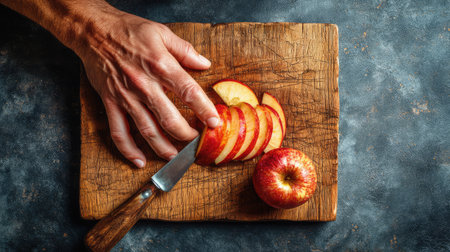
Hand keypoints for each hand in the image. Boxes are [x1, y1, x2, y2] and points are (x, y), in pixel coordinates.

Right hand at [76, 10, 217, 167]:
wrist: (94, 31)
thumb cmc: (128, 30)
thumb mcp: (162, 33)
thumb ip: (185, 51)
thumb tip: (205, 64)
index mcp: (161, 66)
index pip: (188, 92)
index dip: (203, 110)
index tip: (214, 123)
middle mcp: (144, 85)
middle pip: (169, 119)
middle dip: (186, 134)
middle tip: (196, 141)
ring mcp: (126, 97)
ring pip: (146, 130)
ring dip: (162, 147)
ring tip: (174, 156)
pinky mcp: (111, 103)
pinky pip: (118, 132)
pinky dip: (128, 150)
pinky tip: (139, 160)